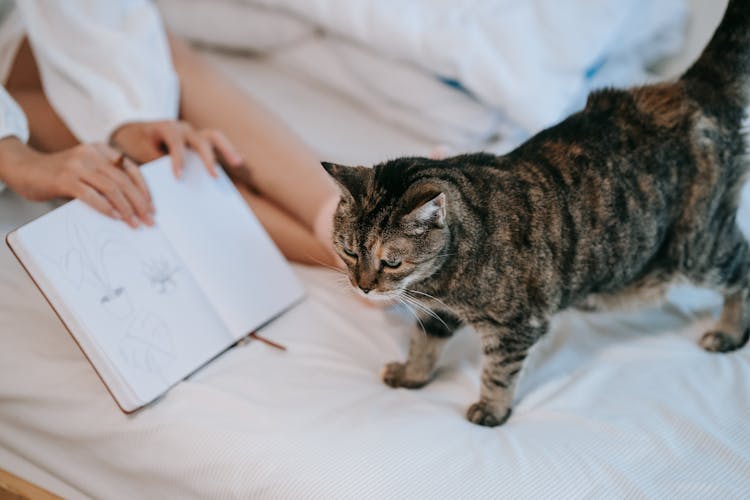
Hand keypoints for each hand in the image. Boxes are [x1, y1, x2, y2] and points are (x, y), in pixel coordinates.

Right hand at [0, 137, 152, 227]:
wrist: (25, 169)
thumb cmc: (60, 175)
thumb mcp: (88, 171)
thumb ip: (106, 180)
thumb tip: (133, 205)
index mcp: (101, 149)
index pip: (131, 169)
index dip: (144, 190)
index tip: (152, 208)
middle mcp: (91, 153)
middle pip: (124, 180)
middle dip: (140, 203)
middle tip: (149, 221)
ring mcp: (78, 164)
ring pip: (111, 188)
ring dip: (127, 209)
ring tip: (135, 224)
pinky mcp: (65, 178)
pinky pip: (91, 194)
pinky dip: (106, 208)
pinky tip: (115, 218)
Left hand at [110, 120, 243, 178]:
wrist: (134, 133)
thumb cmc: (136, 144)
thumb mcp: (139, 153)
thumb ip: (154, 164)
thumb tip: (167, 184)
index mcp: (167, 128)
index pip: (176, 143)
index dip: (177, 160)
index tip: (178, 177)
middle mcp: (183, 128)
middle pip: (201, 139)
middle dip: (208, 157)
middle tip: (214, 176)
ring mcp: (193, 133)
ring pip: (214, 137)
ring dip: (227, 149)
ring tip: (238, 162)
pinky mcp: (200, 142)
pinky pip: (217, 144)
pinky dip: (228, 152)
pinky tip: (239, 161)